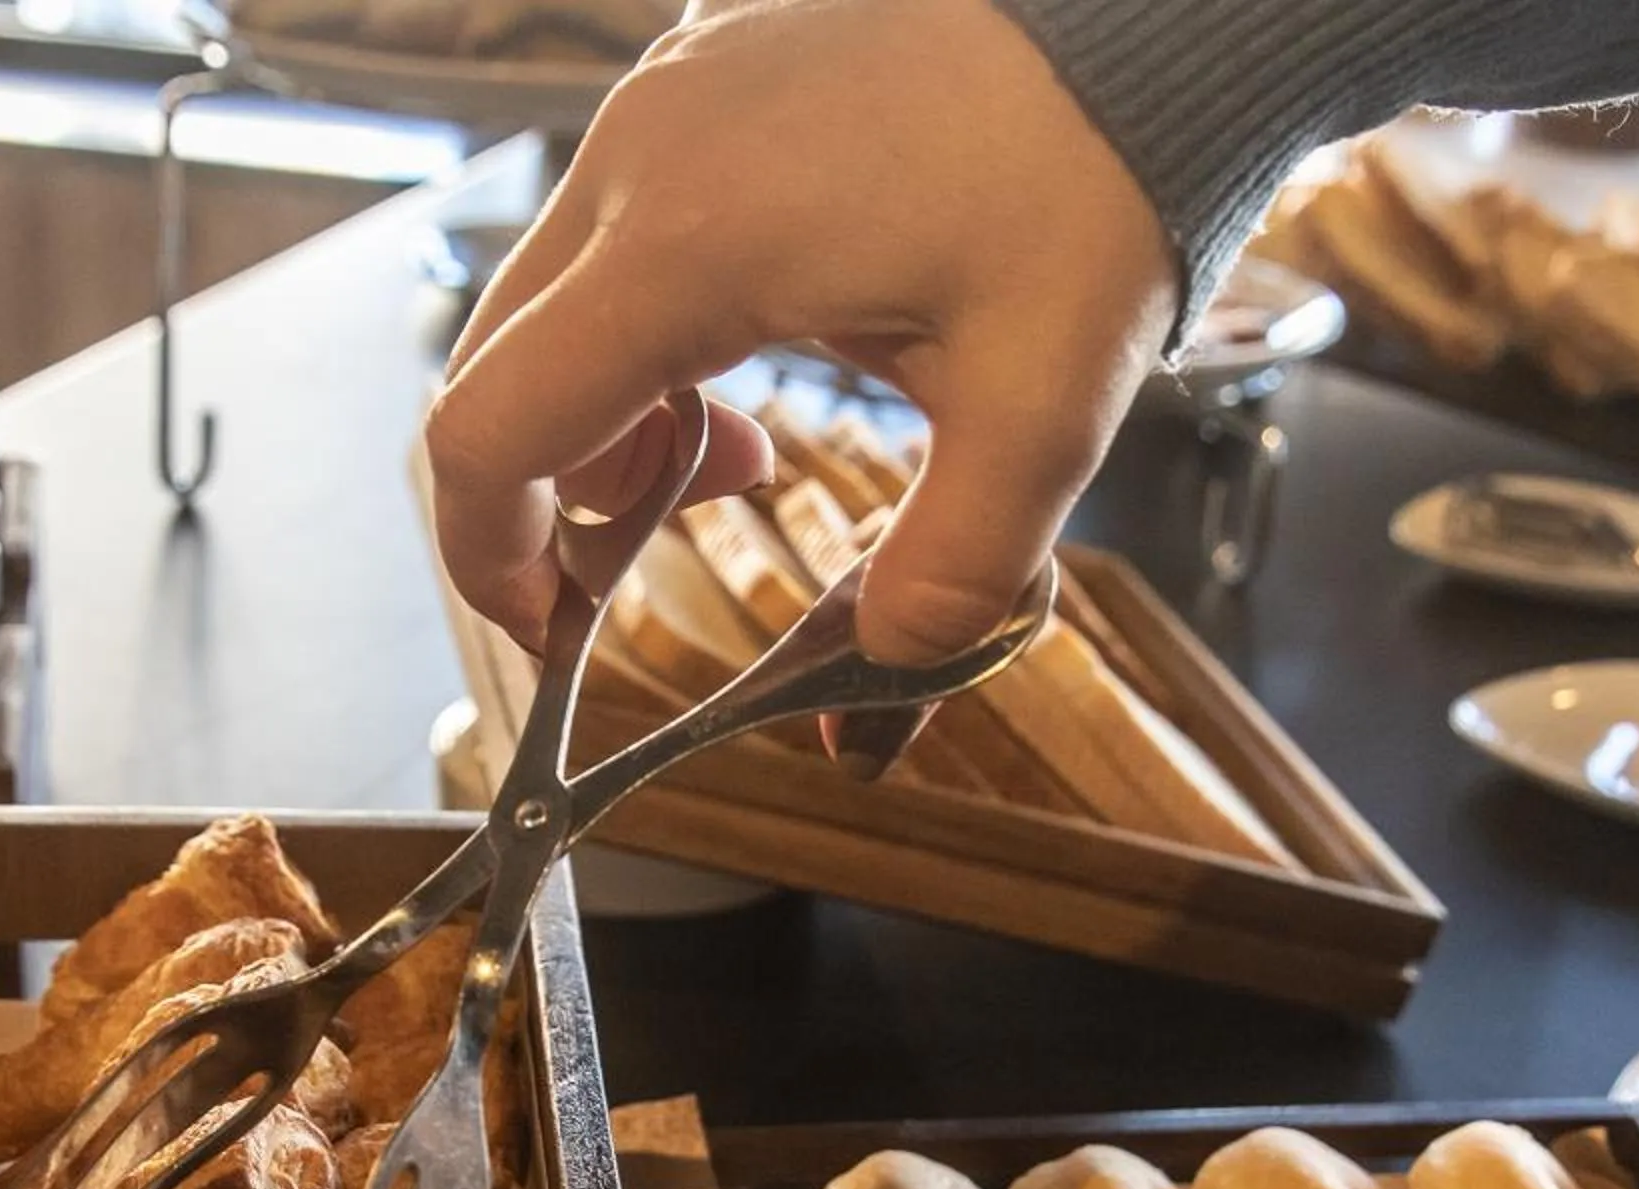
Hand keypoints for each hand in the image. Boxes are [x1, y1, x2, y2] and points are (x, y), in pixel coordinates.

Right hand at [424, 0, 1176, 660]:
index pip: (488, 431)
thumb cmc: (1096, 167)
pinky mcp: (694, 79)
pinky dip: (642, 321)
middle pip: (499, 370)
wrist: (1151, 4)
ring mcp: (657, 104)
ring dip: (610, 409)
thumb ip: (956, 570)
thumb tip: (885, 672)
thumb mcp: (1046, 405)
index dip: (490, 555)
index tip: (553, 628)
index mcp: (684, 246)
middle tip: (660, 550)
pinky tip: (760, 342)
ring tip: (742, 451)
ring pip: (551, 301)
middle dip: (562, 492)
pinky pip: (609, 228)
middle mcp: (634, 159)